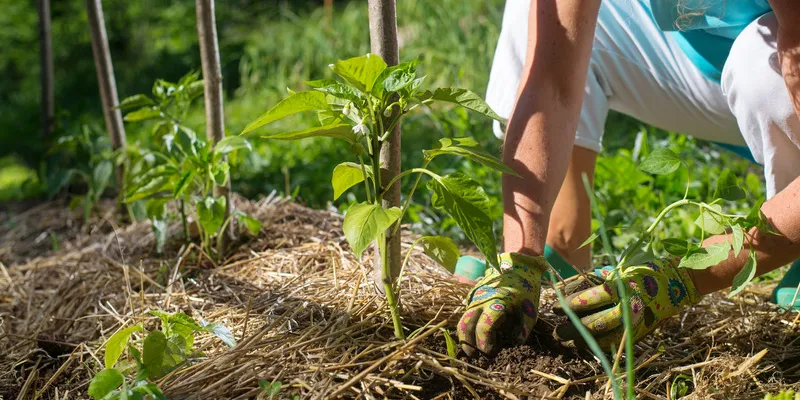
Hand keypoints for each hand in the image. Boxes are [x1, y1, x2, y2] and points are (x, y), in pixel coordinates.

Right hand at [457, 252, 547, 355]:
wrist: (515, 265)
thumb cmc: (525, 288)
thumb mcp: (530, 308)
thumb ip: (523, 328)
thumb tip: (515, 343)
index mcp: (496, 303)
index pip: (484, 328)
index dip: (485, 344)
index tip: (490, 352)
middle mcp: (480, 300)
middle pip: (464, 325)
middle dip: (467, 343)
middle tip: (473, 355)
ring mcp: (474, 296)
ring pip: (462, 319)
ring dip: (466, 335)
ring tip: (474, 346)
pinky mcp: (471, 295)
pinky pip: (466, 312)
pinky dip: (469, 324)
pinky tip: (478, 330)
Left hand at [553, 257, 701, 348]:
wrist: (678, 282)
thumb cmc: (644, 271)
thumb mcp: (619, 270)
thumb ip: (596, 280)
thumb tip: (568, 288)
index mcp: (622, 288)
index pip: (590, 299)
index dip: (570, 304)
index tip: (555, 306)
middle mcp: (628, 307)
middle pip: (593, 322)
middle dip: (572, 328)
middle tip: (557, 331)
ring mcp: (635, 322)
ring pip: (603, 337)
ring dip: (583, 340)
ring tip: (567, 341)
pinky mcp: (640, 332)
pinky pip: (616, 343)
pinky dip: (599, 345)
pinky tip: (587, 345)